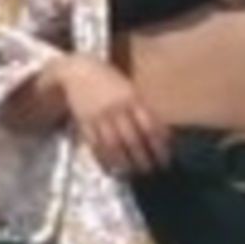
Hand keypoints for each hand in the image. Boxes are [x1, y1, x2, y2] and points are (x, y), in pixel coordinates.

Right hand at [59, 55, 169, 175]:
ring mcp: (99, 116)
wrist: (78, 70)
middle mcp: (117, 107)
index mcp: (132, 97)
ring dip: (124, 163)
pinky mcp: (84, 122)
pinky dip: (104, 160)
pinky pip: (95, 145)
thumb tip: (162, 134)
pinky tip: (112, 169)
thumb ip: (142, 108)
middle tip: (151, 171)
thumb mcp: (129, 89)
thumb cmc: (109, 80)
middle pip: (133, 139)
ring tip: (133, 173)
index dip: (160, 146)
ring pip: (114, 145)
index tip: (166, 160)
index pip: (150, 126)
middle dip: (143, 158)